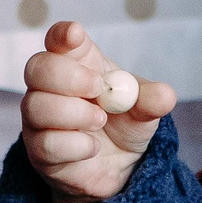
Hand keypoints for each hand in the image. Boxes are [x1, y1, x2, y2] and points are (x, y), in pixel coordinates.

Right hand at [22, 21, 178, 202]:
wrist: (119, 168)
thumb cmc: (125, 125)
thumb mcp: (144, 111)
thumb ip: (152, 101)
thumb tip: (165, 95)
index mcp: (77, 64)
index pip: (59, 40)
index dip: (62, 34)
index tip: (75, 34)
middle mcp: (49, 87)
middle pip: (37, 67)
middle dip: (67, 76)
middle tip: (97, 88)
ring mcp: (39, 118)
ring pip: (36, 106)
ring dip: (74, 113)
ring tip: (100, 121)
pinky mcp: (38, 150)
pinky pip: (45, 143)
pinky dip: (75, 145)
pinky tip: (92, 147)